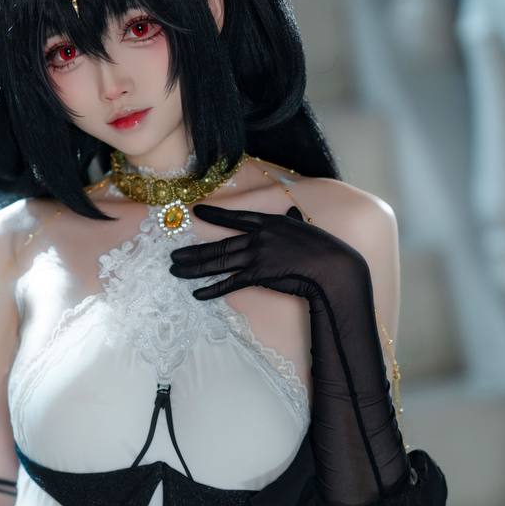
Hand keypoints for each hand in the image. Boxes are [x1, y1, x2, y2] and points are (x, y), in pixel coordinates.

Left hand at [169, 203, 368, 312]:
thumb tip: (291, 211)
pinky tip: (197, 294)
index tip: (196, 212)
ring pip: (218, 262)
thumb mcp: (304, 227)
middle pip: (219, 244)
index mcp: (269, 222)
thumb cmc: (324, 249)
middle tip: (172, 256)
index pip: (236, 217)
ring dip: (193, 268)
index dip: (215, 214)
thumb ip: (292, 220)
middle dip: (192, 251)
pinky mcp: (258, 275)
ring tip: (175, 271)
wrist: (332, 267)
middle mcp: (258, 236)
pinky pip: (229, 284)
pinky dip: (212, 290)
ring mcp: (256, 256)